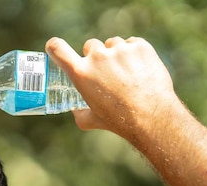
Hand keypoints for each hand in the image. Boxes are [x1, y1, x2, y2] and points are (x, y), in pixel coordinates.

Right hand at [45, 36, 179, 139]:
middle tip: (107, 73)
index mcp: (81, 74)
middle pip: (91, 46)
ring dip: (117, 54)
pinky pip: (132, 43)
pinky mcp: (139, 46)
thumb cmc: (120, 121)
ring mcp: (119, 50)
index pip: (58, 49)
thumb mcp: (94, 120)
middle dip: (96, 56)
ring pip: (113, 44)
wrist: (152, 117)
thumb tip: (75, 111)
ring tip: (127, 75)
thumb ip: (80, 114)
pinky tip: (140, 70)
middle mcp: (98, 57)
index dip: (54, 47)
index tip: (55, 48)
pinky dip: (135, 53)